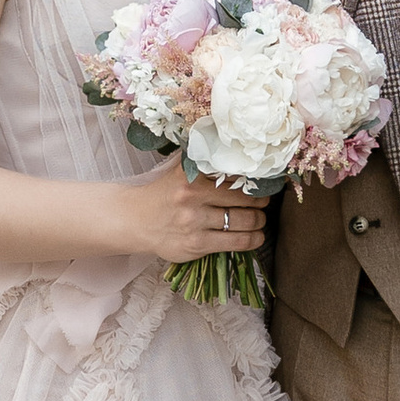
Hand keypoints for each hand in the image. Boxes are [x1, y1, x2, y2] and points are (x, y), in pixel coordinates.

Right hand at [113, 160, 267, 265]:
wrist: (135, 220)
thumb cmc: (163, 194)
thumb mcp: (180, 171)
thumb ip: (205, 163)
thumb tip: (241, 156)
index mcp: (191, 174)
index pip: (235, 173)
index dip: (255, 178)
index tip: (264, 181)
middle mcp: (193, 196)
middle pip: (245, 197)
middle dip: (261, 200)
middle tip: (264, 201)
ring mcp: (195, 222)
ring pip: (245, 220)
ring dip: (259, 220)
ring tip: (259, 219)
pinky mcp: (197, 244)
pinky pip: (237, 241)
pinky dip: (253, 239)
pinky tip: (256, 236)